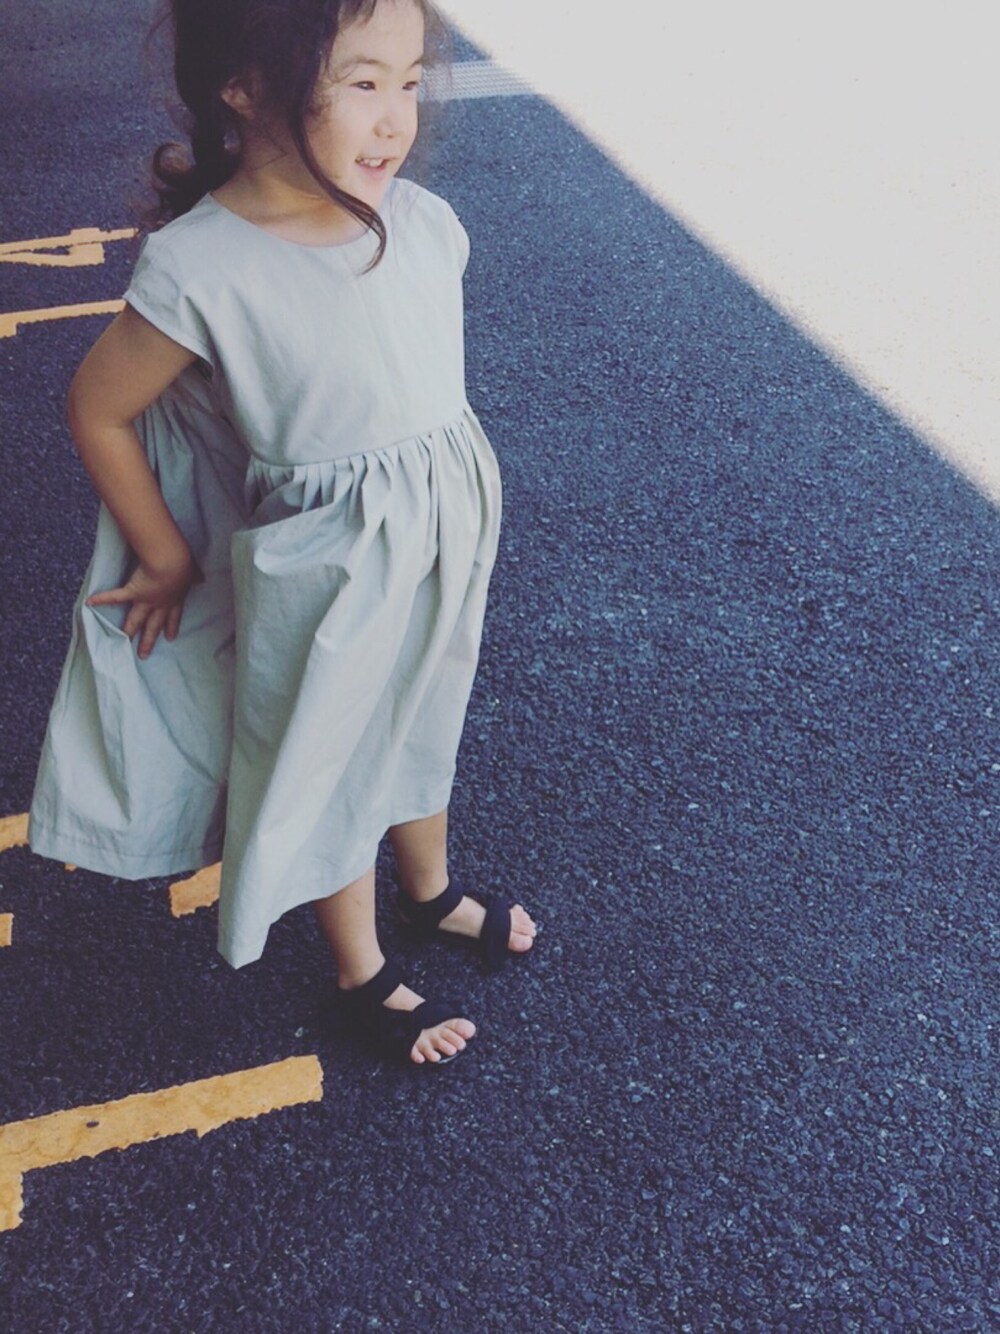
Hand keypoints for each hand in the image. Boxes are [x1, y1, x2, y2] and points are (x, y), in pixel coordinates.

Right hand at [86, 550, 202, 659]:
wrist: (171, 563)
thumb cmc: (184, 566)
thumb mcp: (193, 572)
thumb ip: (195, 577)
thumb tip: (202, 579)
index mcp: (174, 599)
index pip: (173, 616)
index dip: (172, 627)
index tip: (170, 638)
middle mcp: (159, 604)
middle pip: (153, 626)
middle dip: (149, 641)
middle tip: (143, 655)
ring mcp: (145, 600)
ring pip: (135, 619)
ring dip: (128, 630)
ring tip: (122, 640)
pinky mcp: (133, 592)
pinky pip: (115, 597)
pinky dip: (102, 599)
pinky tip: (90, 603)